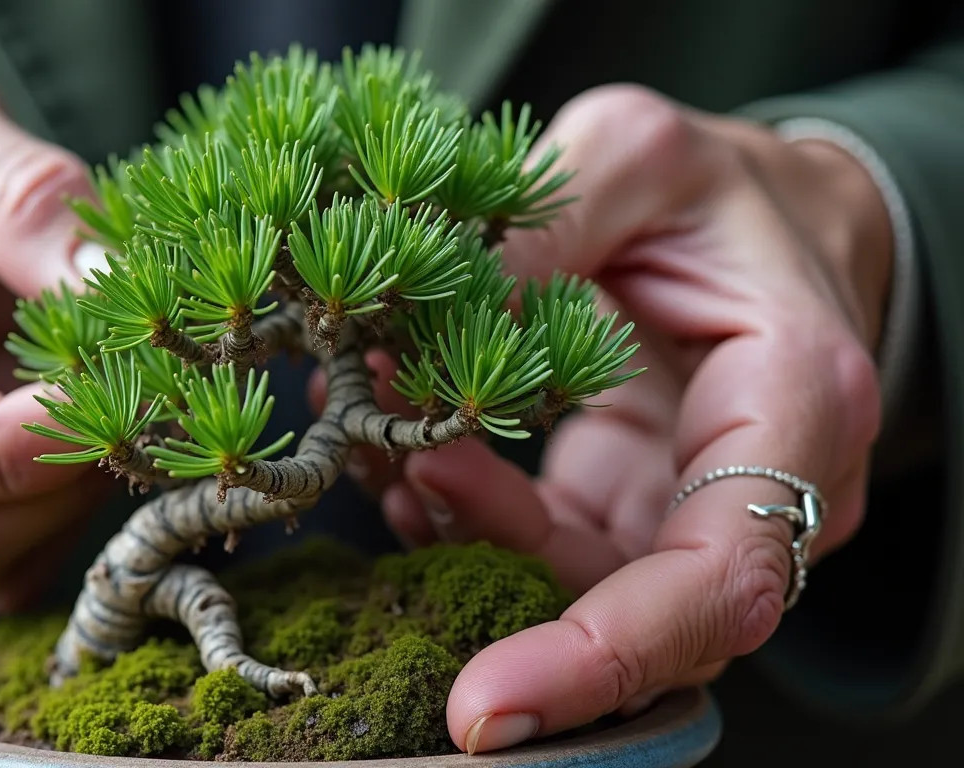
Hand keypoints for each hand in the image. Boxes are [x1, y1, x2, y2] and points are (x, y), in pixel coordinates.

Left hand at [379, 85, 893, 751]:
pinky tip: (411, 460)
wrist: (770, 222)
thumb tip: (417, 321)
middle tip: (396, 469)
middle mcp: (760, 487)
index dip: (603, 657)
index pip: (719, 583)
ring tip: (388, 431)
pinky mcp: (633, 507)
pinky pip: (545, 549)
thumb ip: (540, 224)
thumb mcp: (635, 156)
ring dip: (467, 528)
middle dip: (498, 582)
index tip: (486, 701)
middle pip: (639, 616)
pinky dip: (468, 517)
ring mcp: (693, 510)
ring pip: (573, 584)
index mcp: (794, 405)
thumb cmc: (724, 191)